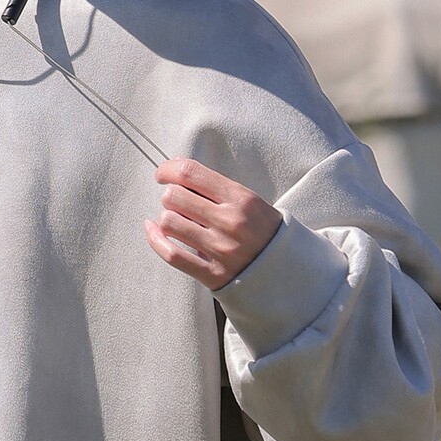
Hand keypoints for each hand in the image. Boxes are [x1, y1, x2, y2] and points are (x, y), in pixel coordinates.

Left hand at [145, 158, 282, 291]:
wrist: (288, 271)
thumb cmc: (263, 230)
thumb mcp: (249, 201)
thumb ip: (216, 187)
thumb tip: (175, 167)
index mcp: (242, 198)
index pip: (191, 173)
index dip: (168, 169)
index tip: (163, 174)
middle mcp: (231, 222)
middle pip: (174, 196)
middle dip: (169, 195)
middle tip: (175, 201)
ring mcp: (221, 249)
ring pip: (169, 223)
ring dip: (166, 218)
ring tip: (176, 220)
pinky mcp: (213, 274)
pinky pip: (172, 255)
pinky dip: (155, 240)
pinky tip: (152, 230)